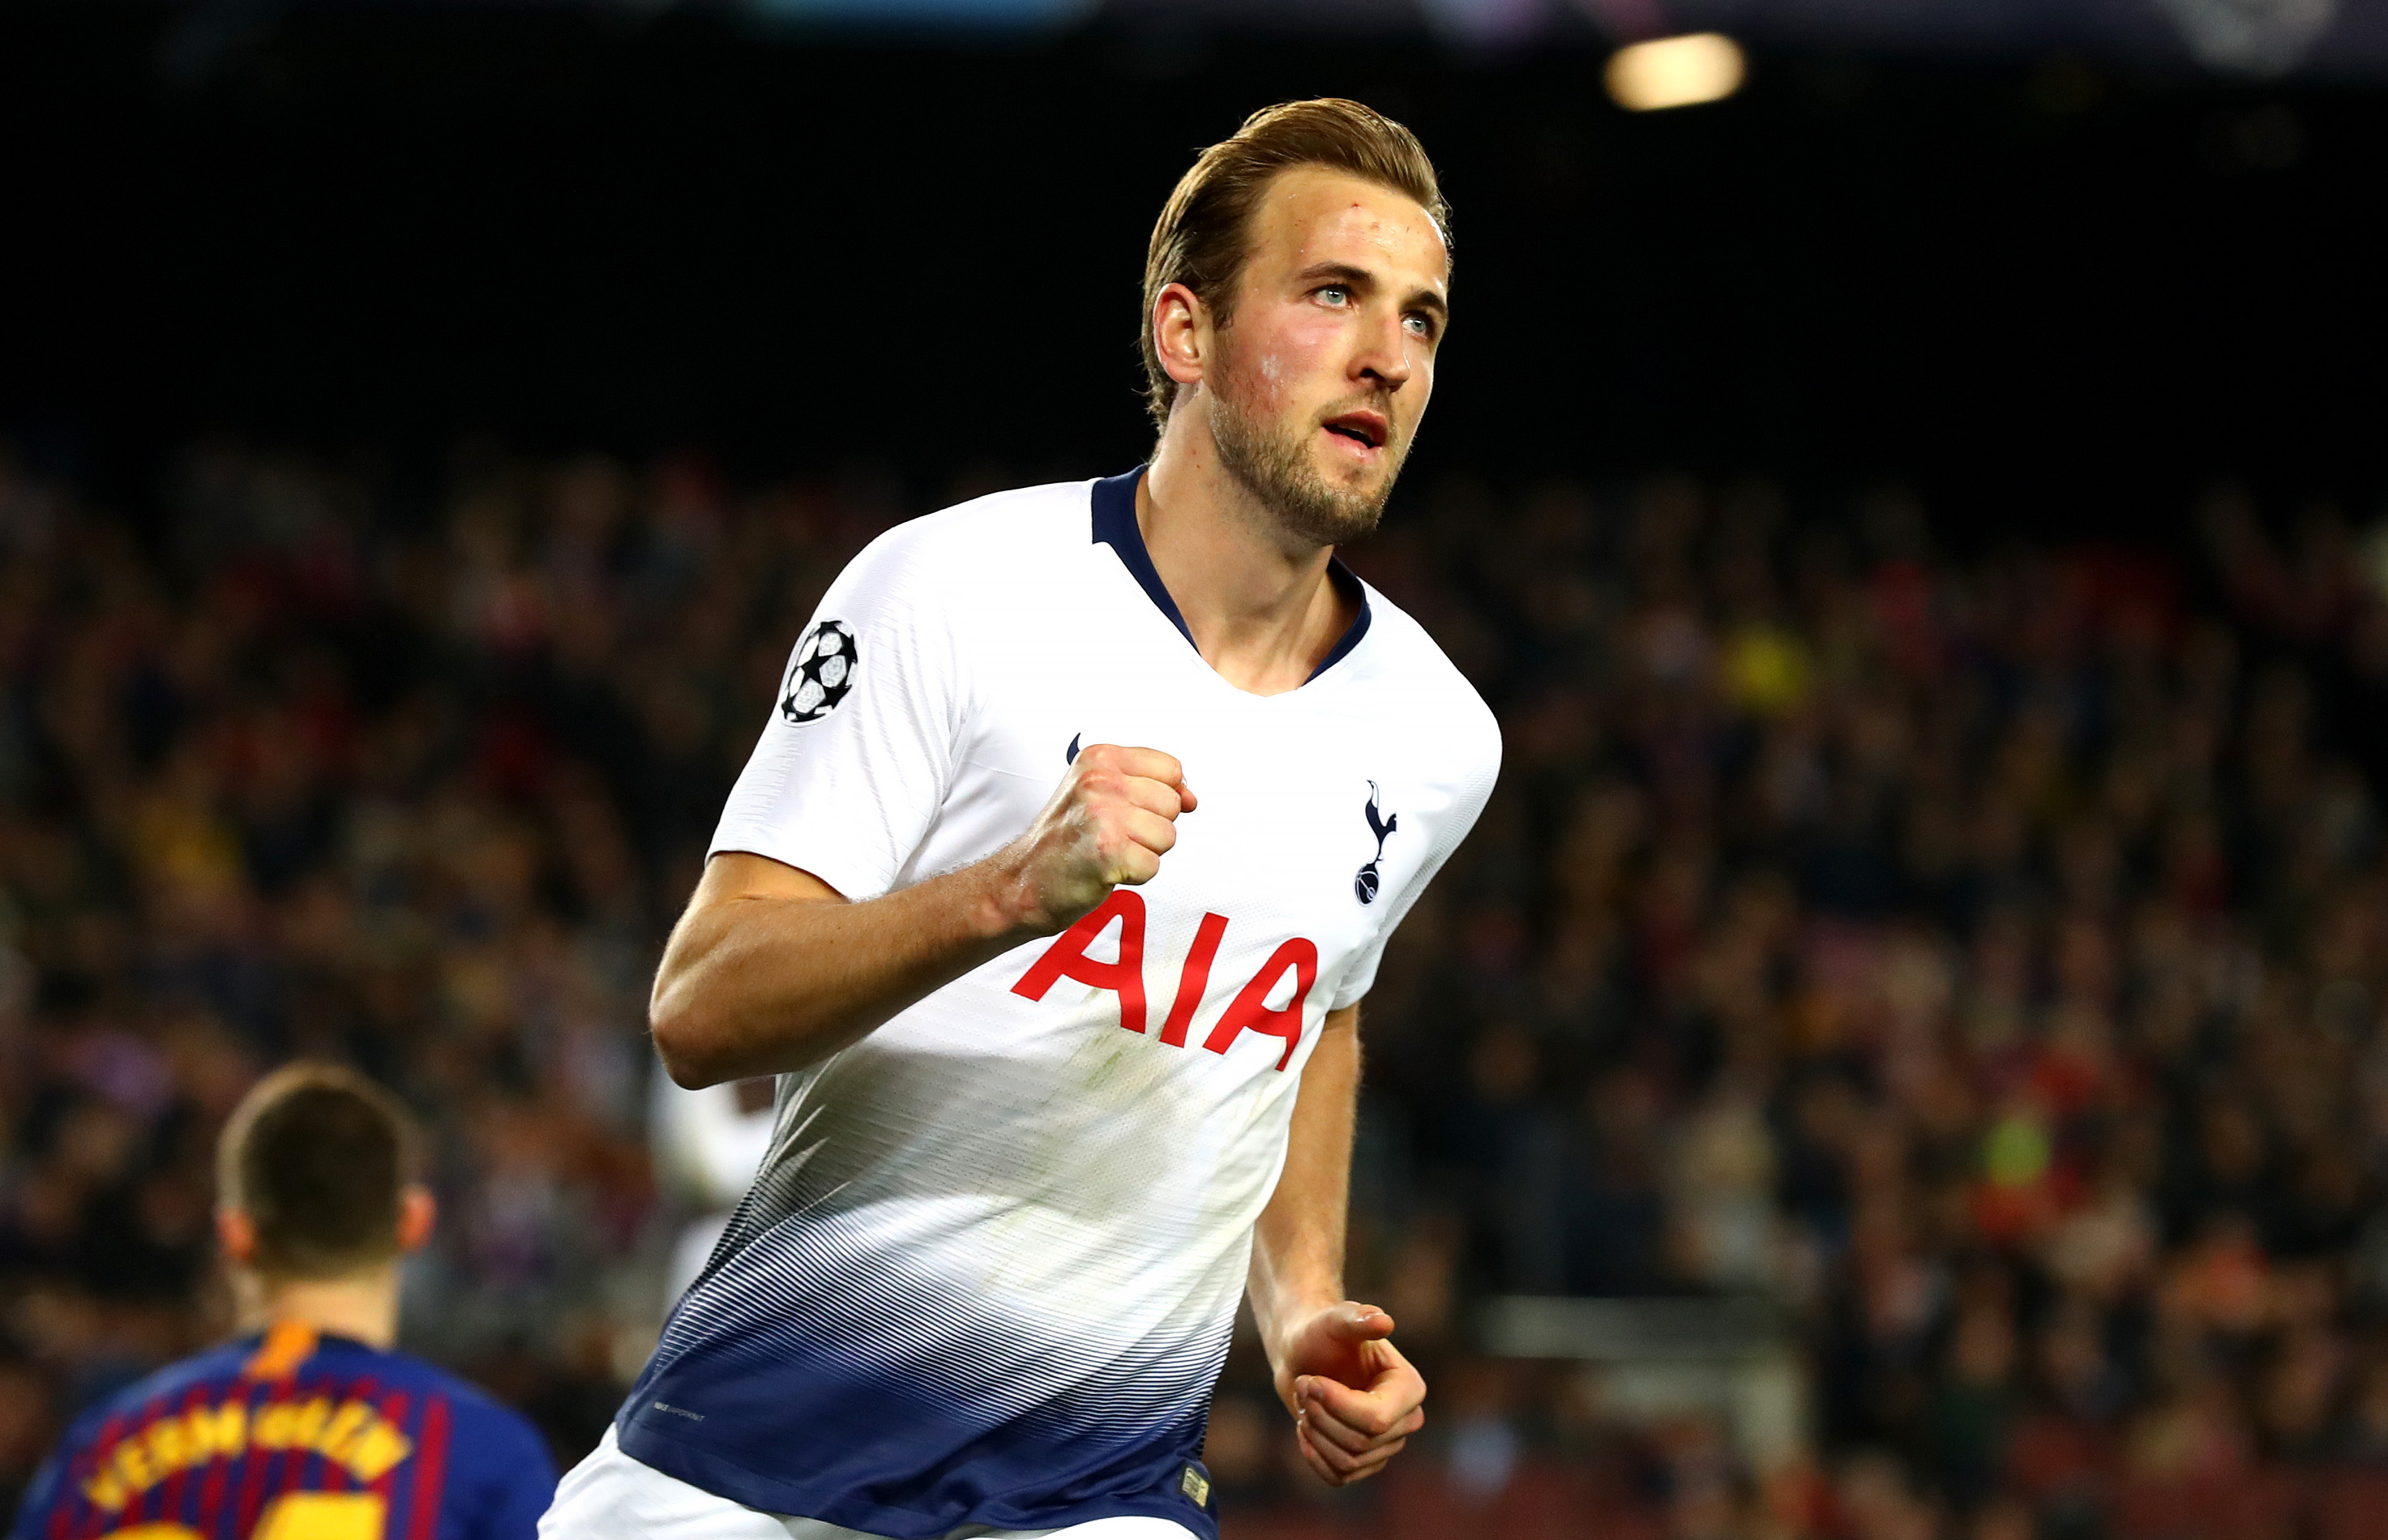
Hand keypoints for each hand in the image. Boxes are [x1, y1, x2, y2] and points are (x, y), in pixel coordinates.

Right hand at [992, 744, 1195, 932]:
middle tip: (1112, 835)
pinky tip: (1104, 870)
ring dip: (1144, 852)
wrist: (1023, 881)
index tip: (1132, 812)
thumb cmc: (1066, 838)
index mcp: (1100, 758)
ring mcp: (1103, 815)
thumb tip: (1192, 798)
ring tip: (1108, 851)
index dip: (1162, 796)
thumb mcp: (1100, 792)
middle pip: (1173, 804)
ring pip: (1168, 836)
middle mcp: (1100, 781)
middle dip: (1152, 827)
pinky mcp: (1107, 852)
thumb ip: (1149, 786)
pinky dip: (1135, 876)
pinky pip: (1154, 866)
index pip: (1171, 769)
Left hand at [1271, 1301, 1425, 1486]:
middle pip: (1361, 1443)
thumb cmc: (1322, 1332)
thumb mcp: (1335, 1320)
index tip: (1310, 1380)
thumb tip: (1383, 1322)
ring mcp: (1387, 1444)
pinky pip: (1339, 1477)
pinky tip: (1305, 1428)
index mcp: (1410, 1387)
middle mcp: (1406, 1420)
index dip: (1336, 1405)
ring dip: (1315, 1433)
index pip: (1376, 1420)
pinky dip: (1314, 1456)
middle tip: (1303, 1385)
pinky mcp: (1365, 1461)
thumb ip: (1357, 1318)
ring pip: (1348, 1462)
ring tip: (1305, 1402)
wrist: (1305, 1353)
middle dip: (1322, 1416)